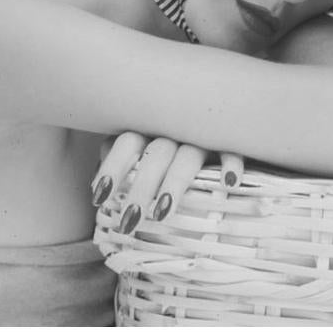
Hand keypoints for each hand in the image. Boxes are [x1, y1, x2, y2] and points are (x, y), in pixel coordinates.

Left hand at [90, 132, 243, 235]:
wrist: (225, 112)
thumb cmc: (171, 142)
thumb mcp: (145, 147)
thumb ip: (124, 161)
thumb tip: (98, 188)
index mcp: (151, 126)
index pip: (127, 141)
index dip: (113, 167)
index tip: (99, 197)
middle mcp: (176, 127)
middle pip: (156, 153)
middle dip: (141, 187)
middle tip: (129, 221)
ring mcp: (205, 134)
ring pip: (189, 155)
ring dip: (175, 182)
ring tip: (162, 213)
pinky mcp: (232, 141)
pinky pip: (233, 150)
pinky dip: (231, 164)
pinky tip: (228, 184)